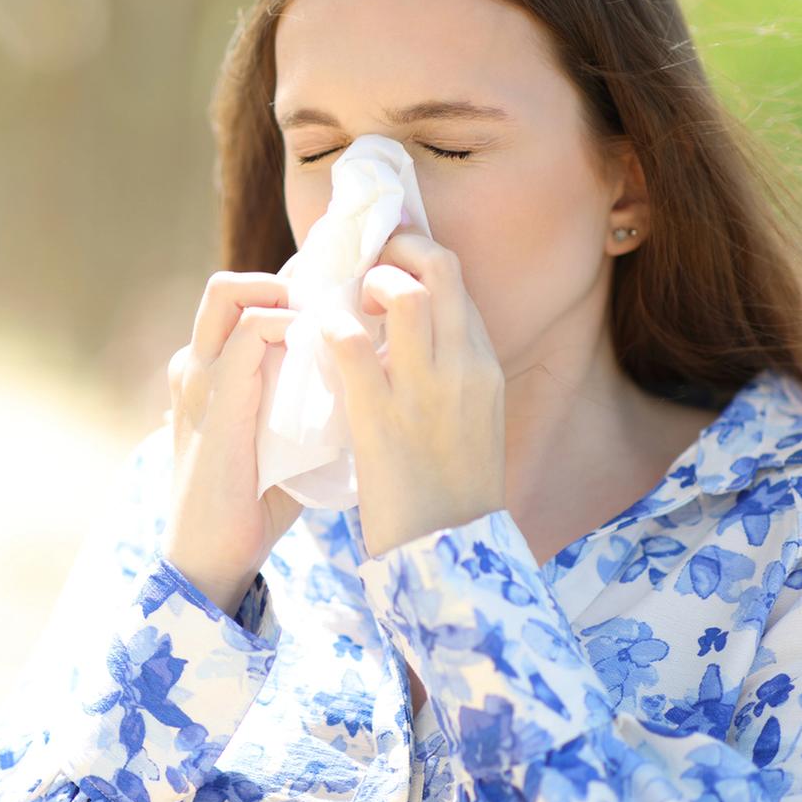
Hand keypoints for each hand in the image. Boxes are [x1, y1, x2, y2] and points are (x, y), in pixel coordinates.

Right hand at [161, 272, 305, 616]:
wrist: (215, 552)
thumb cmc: (255, 499)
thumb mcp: (284, 433)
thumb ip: (307, 398)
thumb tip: (364, 375)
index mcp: (209, 370)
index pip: (243, 303)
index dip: (291, 290)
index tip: (339, 298)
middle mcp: (196, 363)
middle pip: (228, 285)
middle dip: (283, 280)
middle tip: (335, 303)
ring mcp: (199, 377)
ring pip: (229, 293)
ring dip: (283, 294)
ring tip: (327, 322)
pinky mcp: (214, 399)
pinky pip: (245, 335)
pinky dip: (284, 327)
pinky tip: (319, 349)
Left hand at [318, 230, 506, 558]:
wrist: (448, 555)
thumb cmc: (450, 490)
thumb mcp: (472, 418)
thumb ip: (450, 372)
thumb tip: (415, 331)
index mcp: (485, 366)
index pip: (458, 280)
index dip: (417, 254)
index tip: (386, 257)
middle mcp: (464, 367)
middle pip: (441, 266)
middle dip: (397, 247)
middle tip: (362, 262)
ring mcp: (426, 390)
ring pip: (404, 293)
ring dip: (366, 283)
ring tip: (345, 305)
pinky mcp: (382, 418)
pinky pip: (352, 344)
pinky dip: (329, 326)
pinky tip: (316, 336)